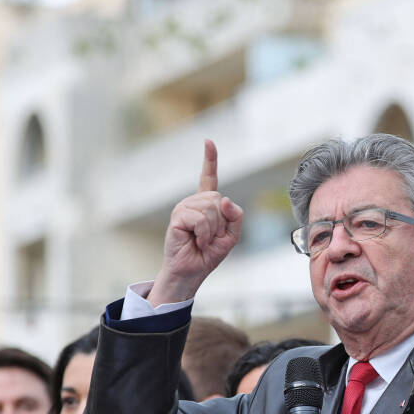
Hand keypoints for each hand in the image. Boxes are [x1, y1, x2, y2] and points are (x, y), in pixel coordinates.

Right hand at [149, 139, 243, 304]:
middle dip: (221, 222)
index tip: (208, 142)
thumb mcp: (231, 236)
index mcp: (206, 205)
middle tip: (210, 237)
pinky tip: (196, 241)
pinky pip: (200, 219)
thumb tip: (224, 198)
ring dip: (212, 230)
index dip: (209, 160)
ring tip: (202, 240)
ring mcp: (183, 208)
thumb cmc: (208, 255)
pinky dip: (204, 233)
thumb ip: (235, 217)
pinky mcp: (177, 217)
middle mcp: (193, 202)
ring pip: (211, 208)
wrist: (191, 272)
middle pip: (218, 199)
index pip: (208, 178)